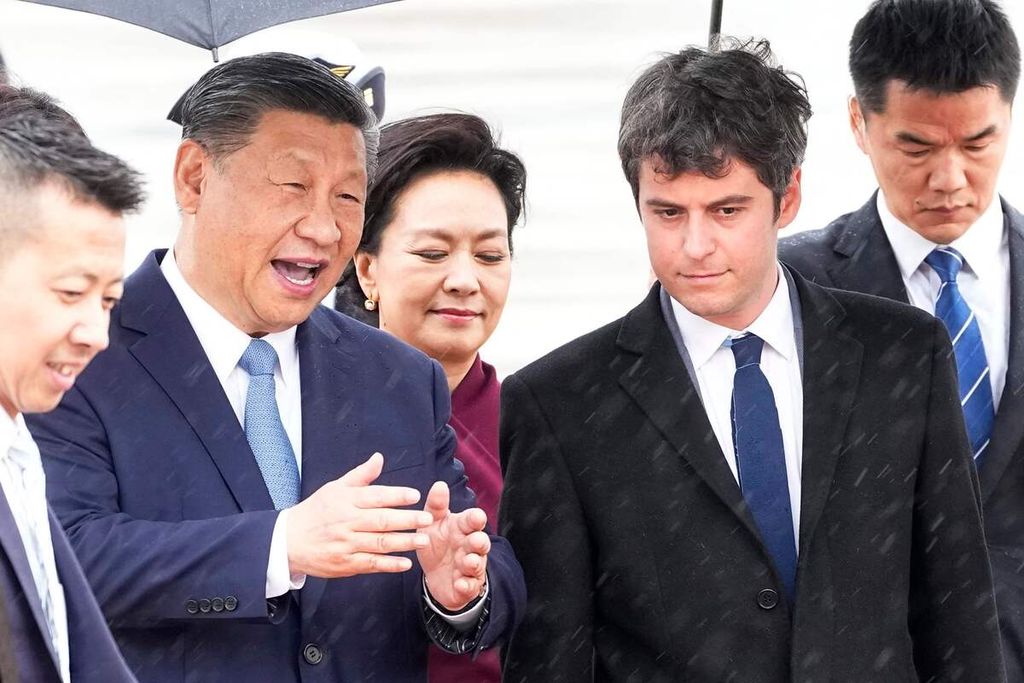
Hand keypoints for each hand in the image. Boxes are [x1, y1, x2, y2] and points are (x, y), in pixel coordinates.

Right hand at [287, 452, 433, 577]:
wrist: (288, 541)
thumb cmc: (316, 511)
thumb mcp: (335, 488)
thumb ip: (361, 475)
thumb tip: (379, 457)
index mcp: (346, 500)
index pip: (375, 496)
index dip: (396, 495)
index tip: (415, 495)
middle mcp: (347, 522)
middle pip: (381, 520)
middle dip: (407, 520)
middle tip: (427, 519)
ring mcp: (346, 544)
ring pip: (379, 543)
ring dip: (403, 542)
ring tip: (423, 540)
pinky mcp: (345, 564)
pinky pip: (370, 564)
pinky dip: (389, 564)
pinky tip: (405, 563)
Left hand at [417, 481, 490, 611]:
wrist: (435, 575)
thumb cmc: (437, 543)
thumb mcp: (432, 524)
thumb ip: (436, 506)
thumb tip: (439, 485)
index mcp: (463, 529)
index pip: (473, 521)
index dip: (475, 519)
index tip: (476, 517)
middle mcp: (470, 547)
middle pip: (480, 543)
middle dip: (479, 542)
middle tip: (475, 540)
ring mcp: (471, 567)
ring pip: (477, 564)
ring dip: (473, 563)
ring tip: (468, 562)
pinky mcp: (467, 586)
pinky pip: (470, 587)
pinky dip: (466, 585)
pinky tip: (460, 583)